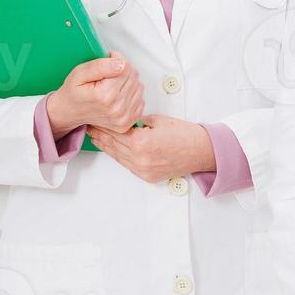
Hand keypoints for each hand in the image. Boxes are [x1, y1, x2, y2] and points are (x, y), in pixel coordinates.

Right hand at [44, 52, 142, 135]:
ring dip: (128, 82)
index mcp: (105, 95)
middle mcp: (117, 108)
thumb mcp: (79, 73)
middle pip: (134, 76)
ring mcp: (124, 117)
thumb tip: (121, 64)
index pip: (126, 67)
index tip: (107, 61)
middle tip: (107, 74)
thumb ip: (100, 66)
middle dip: (123, 70)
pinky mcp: (129, 122)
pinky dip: (131, 94)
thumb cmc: (73, 92)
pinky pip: (140, 100)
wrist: (69, 112)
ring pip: (139, 87)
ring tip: (111, 85)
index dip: (116, 60)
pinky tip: (117, 95)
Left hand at [87, 114, 214, 183]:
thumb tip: (125, 122)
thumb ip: (138, 122)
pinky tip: (114, 149)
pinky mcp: (147, 176)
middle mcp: (140, 158)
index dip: (103, 123)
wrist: (204, 151)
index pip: (115, 131)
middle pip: (112, 144)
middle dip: (100, 134)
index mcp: (141, 142)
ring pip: (117, 156)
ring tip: (96, 137)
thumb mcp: (159, 120)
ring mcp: (143, 170)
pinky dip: (119, 155)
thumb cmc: (186, 134)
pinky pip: (127, 164)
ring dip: (106, 146)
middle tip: (89, 126)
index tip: (94, 118)